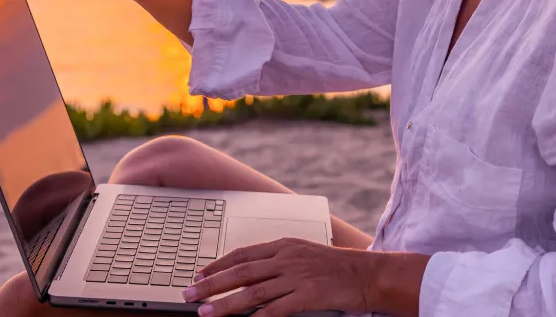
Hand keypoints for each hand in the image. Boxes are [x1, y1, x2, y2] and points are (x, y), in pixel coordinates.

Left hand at [182, 238, 373, 316]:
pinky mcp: (307, 295)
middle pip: (240, 272)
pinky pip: (275, 309)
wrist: (366, 274)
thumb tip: (251, 271)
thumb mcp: (304, 253)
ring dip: (225, 304)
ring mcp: (296, 277)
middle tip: (189, 294)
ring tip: (204, 312)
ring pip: (252, 292)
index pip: (243, 254)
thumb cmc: (336, 266)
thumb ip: (279, 260)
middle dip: (211, 284)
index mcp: (284, 245)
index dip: (218, 265)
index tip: (199, 274)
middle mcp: (286, 258)